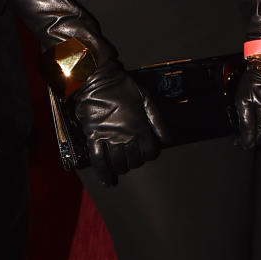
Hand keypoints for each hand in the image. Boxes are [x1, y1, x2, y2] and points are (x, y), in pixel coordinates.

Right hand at [70, 62, 169, 184]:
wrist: (96, 78)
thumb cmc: (122, 86)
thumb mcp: (146, 98)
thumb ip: (157, 120)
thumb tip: (167, 140)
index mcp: (139, 126)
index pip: (149, 152)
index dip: (150, 154)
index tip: (147, 151)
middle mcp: (125, 136)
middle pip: (134, 160)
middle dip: (135, 161)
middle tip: (133, 157)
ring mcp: (108, 138)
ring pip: (118, 163)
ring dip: (122, 168)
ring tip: (122, 166)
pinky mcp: (93, 137)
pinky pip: (98, 160)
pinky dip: (103, 173)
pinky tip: (108, 181)